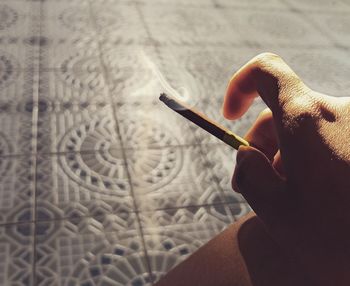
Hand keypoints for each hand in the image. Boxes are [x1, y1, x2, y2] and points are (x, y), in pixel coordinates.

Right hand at [223, 53, 349, 284]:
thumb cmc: (341, 242)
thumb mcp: (276, 211)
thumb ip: (249, 173)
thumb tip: (247, 154)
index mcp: (307, 120)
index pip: (266, 71)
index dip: (240, 86)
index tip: (231, 116)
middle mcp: (339, 111)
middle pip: (283, 110)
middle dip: (262, 143)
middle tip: (256, 181)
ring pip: (307, 126)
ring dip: (288, 153)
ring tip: (290, 194)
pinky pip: (330, 136)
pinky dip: (312, 156)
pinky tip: (316, 190)